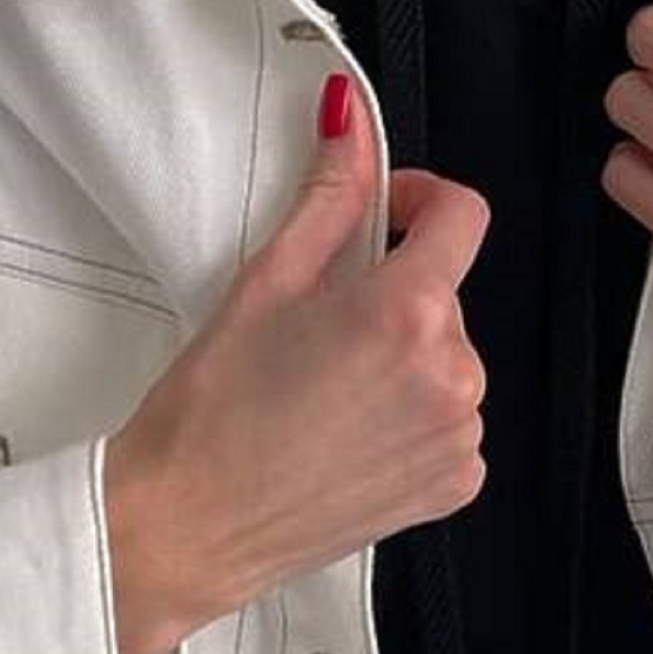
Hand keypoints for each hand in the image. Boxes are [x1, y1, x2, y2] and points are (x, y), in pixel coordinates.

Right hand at [105, 72, 492, 653]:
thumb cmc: (211, 415)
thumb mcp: (265, 285)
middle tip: (317, 328)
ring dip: (403, 358)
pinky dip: (411, 417)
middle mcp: (452, 375)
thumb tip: (352, 126)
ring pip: (448, 360)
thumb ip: (329, 200)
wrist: (189, 527)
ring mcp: (458, 437)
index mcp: (407, 313)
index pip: (463, 215)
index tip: (385, 216)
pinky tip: (347, 435)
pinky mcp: (452, 485)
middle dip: (393, 295)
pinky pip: (450, 423)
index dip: (420, 200)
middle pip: (446, 296)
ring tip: (325, 391)